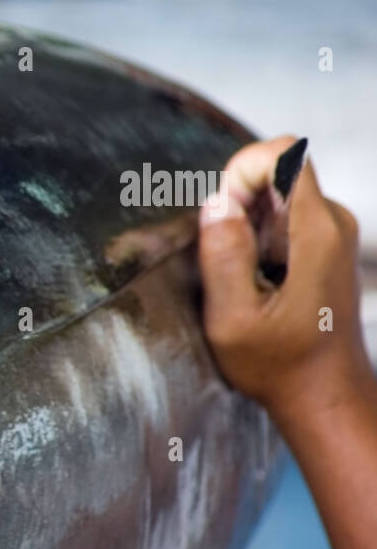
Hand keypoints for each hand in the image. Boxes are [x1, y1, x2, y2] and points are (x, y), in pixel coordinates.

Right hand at [198, 136, 372, 423]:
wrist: (325, 394)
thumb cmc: (279, 365)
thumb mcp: (232, 320)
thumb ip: (223, 257)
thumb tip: (217, 202)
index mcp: (315, 234)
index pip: (284, 154)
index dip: (241, 171)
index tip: (222, 217)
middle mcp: (332, 223)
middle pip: (277, 171)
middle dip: (238, 204)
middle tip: (228, 261)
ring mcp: (332, 232)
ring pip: (277, 194)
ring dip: (246, 225)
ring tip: (244, 279)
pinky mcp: (325, 244)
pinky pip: (283, 215)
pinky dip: (258, 238)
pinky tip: (256, 283)